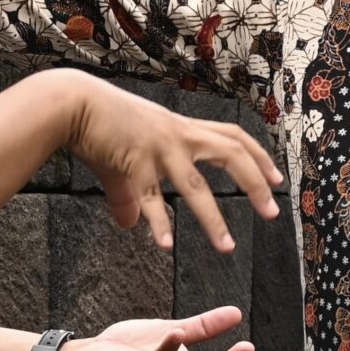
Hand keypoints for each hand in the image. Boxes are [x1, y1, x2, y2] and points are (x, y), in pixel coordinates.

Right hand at [59, 73, 282, 251]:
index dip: (258, 156)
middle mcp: (178, 135)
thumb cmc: (100, 125)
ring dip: (214, 219)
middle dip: (255, 184)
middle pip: (231, 155)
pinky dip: (160, 222)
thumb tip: (129, 225)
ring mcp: (158, 147)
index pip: (233, 137)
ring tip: (228, 247)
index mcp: (182, 129)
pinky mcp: (134, 159)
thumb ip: (130, 195)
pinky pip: (151, 197)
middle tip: (272, 213)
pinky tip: (166, 245)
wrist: (72, 103)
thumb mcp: (125, 159)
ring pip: (196, 185)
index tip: (277, 179)